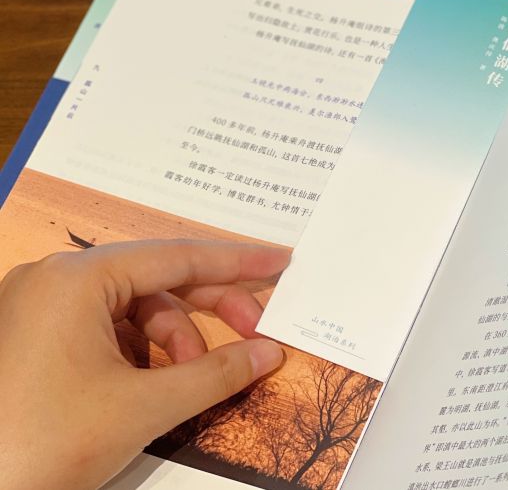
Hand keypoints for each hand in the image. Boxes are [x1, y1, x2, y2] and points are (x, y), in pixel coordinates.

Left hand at [0, 239, 289, 489]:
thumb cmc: (48, 443)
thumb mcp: (145, 406)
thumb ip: (217, 373)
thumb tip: (269, 353)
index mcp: (79, 278)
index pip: (177, 257)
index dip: (236, 262)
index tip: (279, 261)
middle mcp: (57, 279)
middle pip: (157, 280)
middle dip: (210, 307)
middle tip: (256, 333)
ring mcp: (41, 306)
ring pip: (133, 309)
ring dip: (174, 340)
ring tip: (191, 380)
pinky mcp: (35, 335)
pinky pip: (106, 329)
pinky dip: (141, 352)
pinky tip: (154, 384)